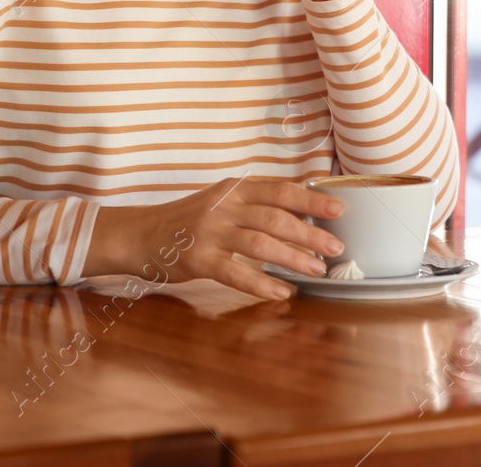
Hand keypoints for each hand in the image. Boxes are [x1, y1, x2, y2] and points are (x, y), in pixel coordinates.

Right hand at [82, 177, 345, 300]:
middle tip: (335, 247)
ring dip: (293, 258)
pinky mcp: (198, 260)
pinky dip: (261, 284)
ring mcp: (210, 233)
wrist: (141, 234)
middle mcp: (224, 206)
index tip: (339, 210)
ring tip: (317, 270)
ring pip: (260, 244)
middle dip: (310, 233)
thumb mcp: (223, 199)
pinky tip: (282, 292)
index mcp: (235, 188)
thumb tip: (304, 199)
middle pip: (275, 217)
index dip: (311, 199)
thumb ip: (257, 199)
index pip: (279, 189)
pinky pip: (235, 273)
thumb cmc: (189, 219)